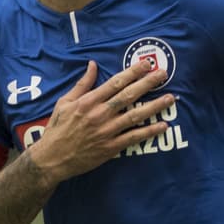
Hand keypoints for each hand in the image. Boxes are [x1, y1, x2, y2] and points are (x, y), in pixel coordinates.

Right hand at [30, 60, 174, 183]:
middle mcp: (100, 114)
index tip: (146, 64)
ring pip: (135, 116)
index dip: (133, 72)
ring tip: (170, 98)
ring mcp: (106, 131)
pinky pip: (134, 138)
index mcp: (88, 101)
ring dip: (155, 106)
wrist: (52, 159)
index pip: (115, 82)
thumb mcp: (64, 102)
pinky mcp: (110, 148)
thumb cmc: (57, 129)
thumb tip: (93, 65)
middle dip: (148, 83)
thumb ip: (82, 84)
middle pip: (129, 95)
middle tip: (163, 74)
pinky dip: (149, 132)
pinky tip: (163, 125)